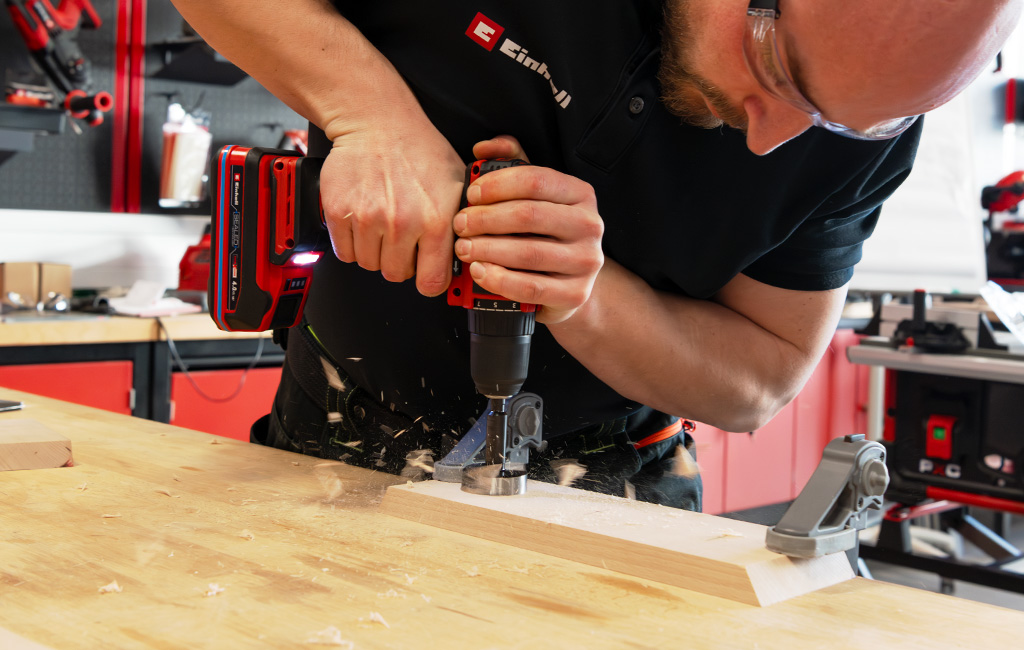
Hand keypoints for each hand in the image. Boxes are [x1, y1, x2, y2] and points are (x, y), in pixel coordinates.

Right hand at [319, 117, 465, 296]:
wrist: (378, 122)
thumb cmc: (419, 149)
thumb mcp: (457, 185)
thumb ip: (459, 225)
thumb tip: (465, 256)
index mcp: (435, 221)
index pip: (432, 283)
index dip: (428, 281)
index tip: (425, 274)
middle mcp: (402, 224)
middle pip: (396, 275)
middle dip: (399, 261)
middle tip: (401, 238)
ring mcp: (368, 219)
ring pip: (368, 264)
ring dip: (374, 251)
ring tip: (382, 224)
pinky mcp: (339, 212)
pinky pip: (344, 252)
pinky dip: (351, 243)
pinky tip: (363, 221)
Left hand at [454, 136, 604, 323]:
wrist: (570, 283)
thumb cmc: (545, 234)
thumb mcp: (534, 196)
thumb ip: (511, 163)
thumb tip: (483, 147)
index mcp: (580, 194)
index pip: (535, 180)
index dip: (496, 185)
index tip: (470, 194)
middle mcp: (589, 225)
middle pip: (529, 215)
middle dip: (485, 219)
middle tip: (460, 224)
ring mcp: (585, 261)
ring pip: (528, 253)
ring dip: (487, 249)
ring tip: (464, 248)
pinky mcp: (575, 293)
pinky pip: (530, 287)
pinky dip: (498, 279)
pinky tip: (479, 271)